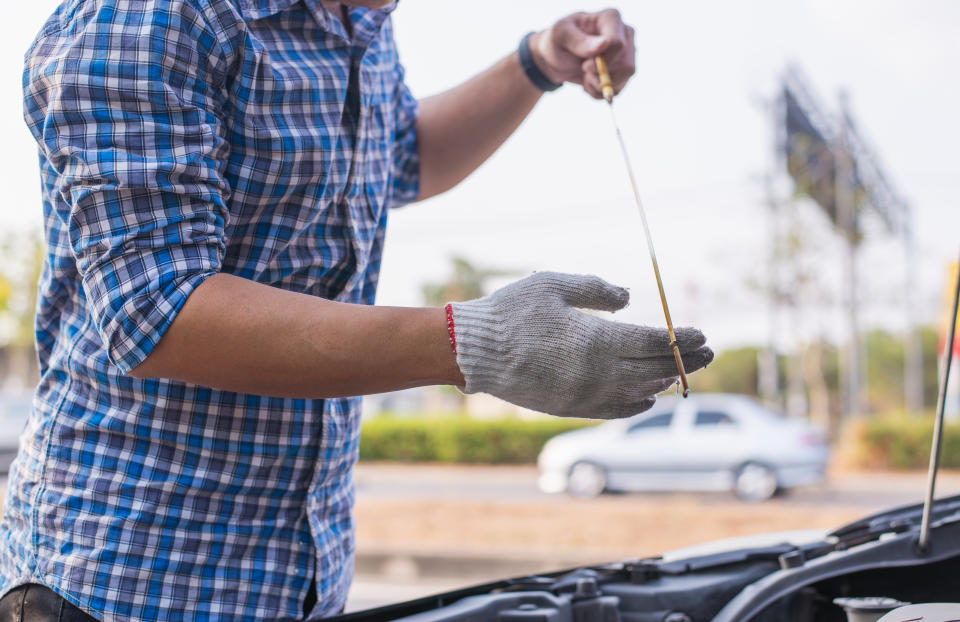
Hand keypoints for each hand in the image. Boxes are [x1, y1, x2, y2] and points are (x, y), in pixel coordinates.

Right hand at [448, 272, 712, 418]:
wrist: (471, 352)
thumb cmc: (510, 311)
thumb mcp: (554, 284)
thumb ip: (597, 290)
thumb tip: (630, 298)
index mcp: (596, 340)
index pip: (655, 343)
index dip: (682, 339)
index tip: (702, 334)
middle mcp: (597, 374)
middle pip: (655, 369)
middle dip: (685, 361)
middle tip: (708, 354)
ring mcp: (584, 395)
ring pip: (639, 393)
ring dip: (664, 381)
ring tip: (679, 371)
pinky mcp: (570, 408)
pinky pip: (614, 411)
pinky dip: (637, 404)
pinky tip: (647, 396)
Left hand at [529, 9, 635, 98]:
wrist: (559, 57)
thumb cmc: (559, 40)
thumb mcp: (561, 35)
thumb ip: (579, 40)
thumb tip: (604, 44)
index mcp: (611, 18)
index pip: (618, 44)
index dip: (602, 61)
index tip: (585, 66)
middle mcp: (625, 34)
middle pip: (625, 65)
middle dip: (601, 76)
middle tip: (584, 71)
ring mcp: (627, 53)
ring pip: (623, 79)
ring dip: (599, 86)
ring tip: (585, 77)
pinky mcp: (624, 70)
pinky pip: (618, 89)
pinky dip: (599, 92)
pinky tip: (589, 83)